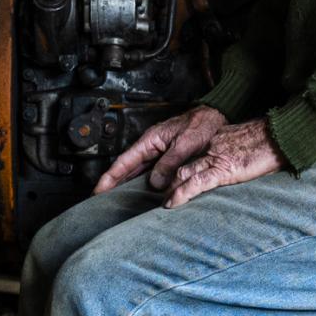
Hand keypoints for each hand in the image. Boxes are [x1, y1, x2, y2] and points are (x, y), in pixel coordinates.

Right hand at [96, 105, 227, 195]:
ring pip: (138, 170)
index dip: (110, 176)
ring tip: (116, 199)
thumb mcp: (185, 143)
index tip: (99, 189)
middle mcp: (152, 145)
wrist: (217, 116)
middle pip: (127, 167)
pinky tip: (141, 192)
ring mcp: (159, 151)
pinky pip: (151, 171)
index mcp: (151, 139)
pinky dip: (143, 182)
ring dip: (126, 183)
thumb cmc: (202, 124)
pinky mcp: (168, 156)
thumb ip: (170, 162)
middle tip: (101, 199)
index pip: (125, 161)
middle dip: (113, 183)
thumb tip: (155, 182)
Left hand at [160, 116, 281, 206]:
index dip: (180, 165)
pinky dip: (181, 194)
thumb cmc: (271, 141)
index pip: (193, 154)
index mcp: (218, 140)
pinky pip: (196, 184)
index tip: (174, 176)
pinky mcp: (223, 170)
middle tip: (161, 191)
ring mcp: (216, 159)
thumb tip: (238, 165)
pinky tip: (172, 204)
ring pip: (183, 174)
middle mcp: (212, 147)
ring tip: (164, 202)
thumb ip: (238, 153)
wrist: (279, 135)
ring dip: (171, 190)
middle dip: (169, 178)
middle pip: (183, 163)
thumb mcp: (248, 143)